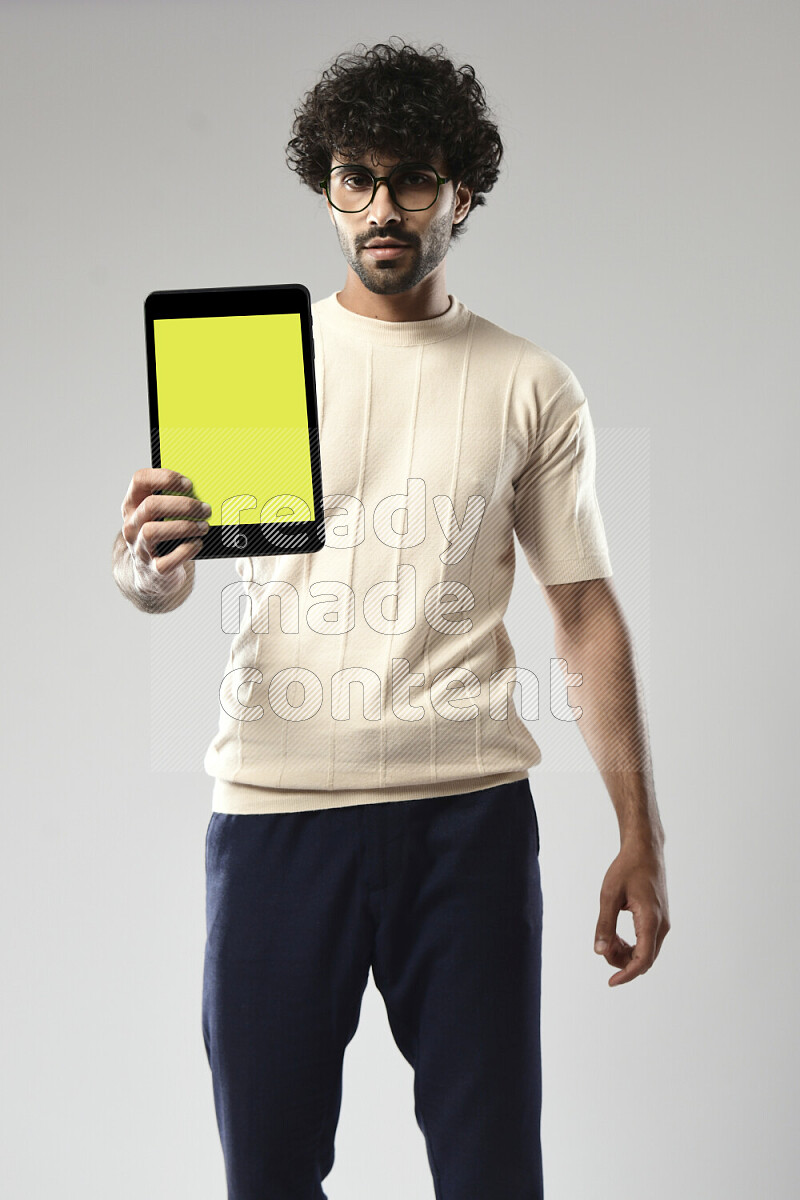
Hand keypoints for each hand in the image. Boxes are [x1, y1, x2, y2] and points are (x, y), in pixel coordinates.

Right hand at [120, 468, 210, 598]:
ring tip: (203, 527)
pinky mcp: (154, 569)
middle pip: (150, 505)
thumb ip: (175, 500)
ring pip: (152, 532)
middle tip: (205, 508)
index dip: (165, 478)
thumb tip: (204, 490)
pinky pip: (167, 560)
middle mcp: (132, 525)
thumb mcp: (162, 515)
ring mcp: (140, 548)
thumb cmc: (163, 535)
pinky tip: (197, 544)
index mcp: (133, 504)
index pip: (140, 480)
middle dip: (182, 505)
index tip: (188, 483)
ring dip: (183, 527)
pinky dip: (186, 550)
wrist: (153, 573)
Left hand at [594, 839, 669, 985]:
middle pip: (645, 960)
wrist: (645, 851)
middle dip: (622, 962)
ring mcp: (663, 923)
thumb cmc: (626, 869)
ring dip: (626, 954)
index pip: (643, 960)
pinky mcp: (660, 919)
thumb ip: (604, 924)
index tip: (611, 982)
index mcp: (651, 920)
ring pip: (646, 953)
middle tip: (602, 948)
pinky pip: (647, 942)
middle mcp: (662, 925)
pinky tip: (616, 937)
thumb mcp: (609, 895)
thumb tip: (598, 951)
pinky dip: (632, 946)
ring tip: (607, 940)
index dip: (627, 974)